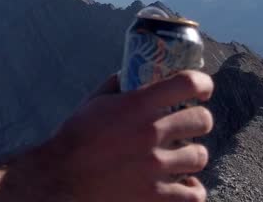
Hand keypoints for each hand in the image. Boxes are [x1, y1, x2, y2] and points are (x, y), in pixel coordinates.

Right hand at [30, 70, 214, 201]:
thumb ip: (118, 84)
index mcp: (138, 105)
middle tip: (190, 125)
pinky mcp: (155, 196)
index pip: (188, 82)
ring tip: (182, 157)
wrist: (60, 178)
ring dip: (192, 155)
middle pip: (202, 120)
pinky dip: (192, 190)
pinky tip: (184, 185)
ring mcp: (155, 167)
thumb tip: (133, 73)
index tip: (203, 90)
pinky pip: (194, 194)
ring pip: (199, 156)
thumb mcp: (95, 101)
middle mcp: (151, 133)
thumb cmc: (74, 138)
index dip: (202, 84)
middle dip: (198, 120)